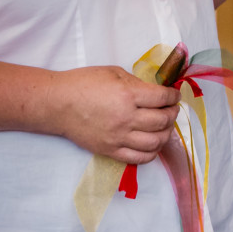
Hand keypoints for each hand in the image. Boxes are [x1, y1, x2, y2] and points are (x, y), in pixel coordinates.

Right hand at [46, 66, 181, 164]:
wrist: (58, 104)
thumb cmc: (83, 83)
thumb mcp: (114, 73)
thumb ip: (137, 83)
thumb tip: (155, 93)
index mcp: (128, 95)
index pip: (162, 98)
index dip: (173, 96)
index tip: (174, 95)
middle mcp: (126, 118)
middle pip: (162, 121)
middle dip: (172, 114)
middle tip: (171, 109)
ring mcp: (118, 137)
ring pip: (155, 142)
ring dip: (166, 134)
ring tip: (165, 127)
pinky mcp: (110, 150)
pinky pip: (139, 158)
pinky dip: (152, 152)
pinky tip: (153, 144)